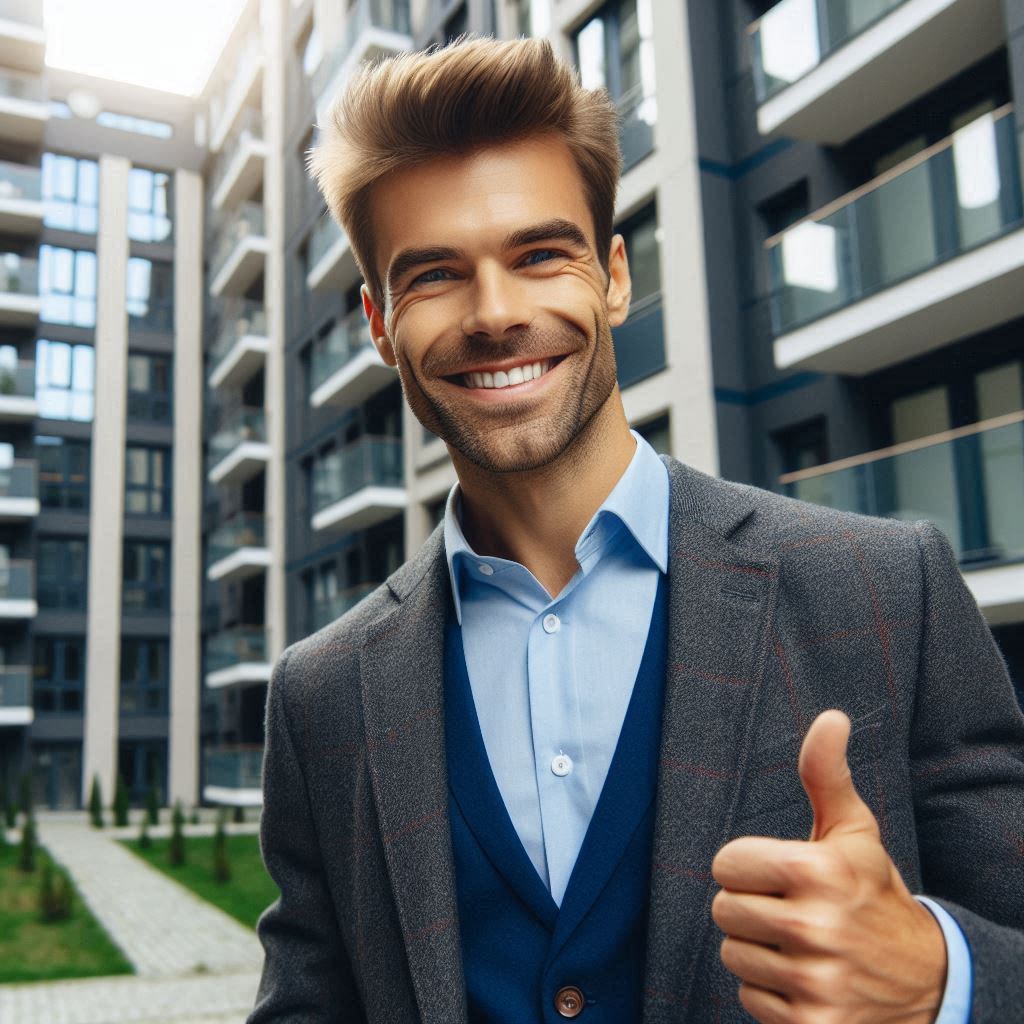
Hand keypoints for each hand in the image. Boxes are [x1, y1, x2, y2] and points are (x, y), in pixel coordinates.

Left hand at [710, 710, 946, 1023]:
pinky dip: (771, 993)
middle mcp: (814, 927)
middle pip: (724, 910)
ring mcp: (814, 980)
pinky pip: (750, 999)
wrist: (927, 976)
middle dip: (750, 907)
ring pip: (733, 955)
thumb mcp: (853, 828)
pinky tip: (806, 979)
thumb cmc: (873, 889)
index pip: (725, 864)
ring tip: (800, 944)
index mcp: (815, 871)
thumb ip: (825, 772)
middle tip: (790, 909)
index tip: (778, 873)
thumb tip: (829, 717)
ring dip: (758, 950)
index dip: (747, 866)